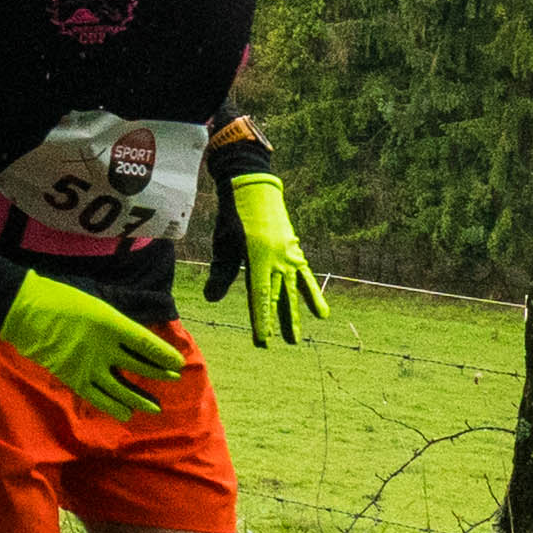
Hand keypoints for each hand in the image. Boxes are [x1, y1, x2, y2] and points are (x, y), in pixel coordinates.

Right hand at [0, 272, 198, 419]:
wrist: (24, 310)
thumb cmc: (60, 299)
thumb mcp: (96, 302)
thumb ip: (116, 322)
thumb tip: (135, 337)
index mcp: (111, 323)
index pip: (146, 343)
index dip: (164, 355)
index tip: (178, 362)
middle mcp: (104, 347)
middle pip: (139, 366)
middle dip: (159, 373)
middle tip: (173, 378)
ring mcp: (88, 366)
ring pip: (122, 389)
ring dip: (140, 398)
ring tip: (155, 406)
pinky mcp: (73, 378)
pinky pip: (98, 398)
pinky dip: (113, 407)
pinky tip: (125, 412)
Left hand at [223, 173, 328, 348]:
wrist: (253, 187)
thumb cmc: (234, 215)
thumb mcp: (224, 243)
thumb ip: (221, 272)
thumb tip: (211, 299)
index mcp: (258, 257)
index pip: (260, 296)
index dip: (262, 320)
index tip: (263, 341)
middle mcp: (278, 258)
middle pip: (279, 297)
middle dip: (279, 323)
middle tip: (282, 345)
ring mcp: (289, 254)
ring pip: (293, 291)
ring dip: (296, 315)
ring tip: (296, 338)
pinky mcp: (294, 250)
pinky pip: (304, 277)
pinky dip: (311, 294)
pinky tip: (320, 312)